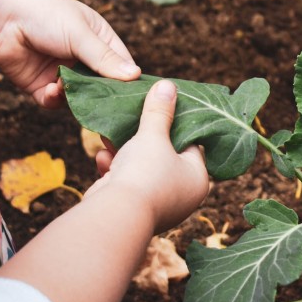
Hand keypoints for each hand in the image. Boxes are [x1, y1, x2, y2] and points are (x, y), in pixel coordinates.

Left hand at [0, 0, 141, 106]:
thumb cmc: (43, 13)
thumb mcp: (80, 33)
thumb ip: (105, 58)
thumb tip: (135, 76)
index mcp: (98, 37)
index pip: (121, 64)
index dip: (127, 80)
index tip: (133, 97)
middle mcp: (82, 56)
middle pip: (102, 85)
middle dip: (102, 95)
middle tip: (107, 107)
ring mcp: (62, 72)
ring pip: (80, 97)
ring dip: (76, 97)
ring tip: (67, 89)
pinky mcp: (41, 85)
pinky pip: (56, 102)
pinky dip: (56, 99)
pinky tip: (51, 90)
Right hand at [90, 80, 207, 233]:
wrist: (115, 215)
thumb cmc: (145, 173)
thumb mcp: (154, 136)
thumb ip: (159, 112)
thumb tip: (168, 86)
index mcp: (197, 179)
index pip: (192, 144)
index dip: (177, 124)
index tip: (163, 106)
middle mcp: (181, 195)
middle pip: (164, 156)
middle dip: (146, 137)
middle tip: (135, 115)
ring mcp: (156, 204)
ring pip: (141, 169)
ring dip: (125, 151)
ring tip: (112, 131)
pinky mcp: (132, 210)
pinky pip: (126, 183)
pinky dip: (115, 169)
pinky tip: (103, 155)